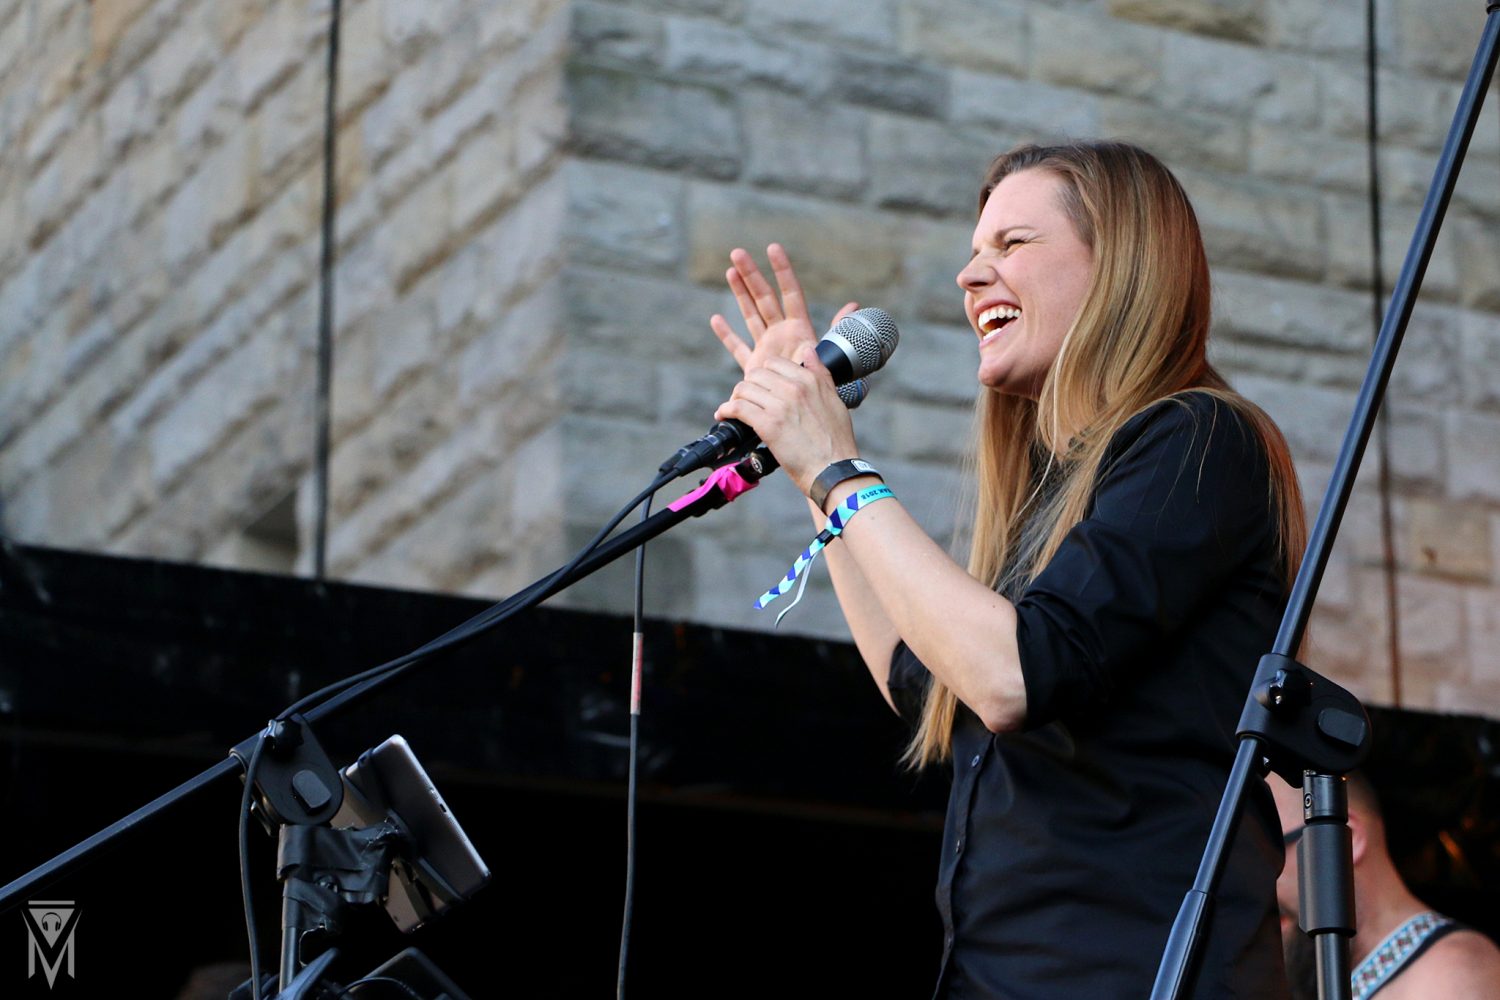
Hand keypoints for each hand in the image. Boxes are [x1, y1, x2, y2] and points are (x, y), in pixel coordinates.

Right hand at [710, 244, 858, 375]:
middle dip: (751, 274)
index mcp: (800, 329)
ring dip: (740, 293)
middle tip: (737, 252)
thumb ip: (838, 329)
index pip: (790, 293)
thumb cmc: (822, 385)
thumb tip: (854, 305)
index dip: (782, 271)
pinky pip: (738, 347)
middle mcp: (782, 333)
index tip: (773, 248)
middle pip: (764, 298)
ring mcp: (767, 348)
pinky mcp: (755, 366)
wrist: (808, 414)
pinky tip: (716, 320)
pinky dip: (727, 335)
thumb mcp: (830, 352)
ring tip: (730, 270)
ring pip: (750, 314)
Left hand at [714, 344, 858, 495]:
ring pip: (744, 389)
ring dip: (736, 399)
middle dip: (749, 386)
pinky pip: (738, 407)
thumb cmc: (835, 440)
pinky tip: (724, 415)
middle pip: (755, 374)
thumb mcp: (834, 399)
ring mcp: (780, 405)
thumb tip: (809, 351)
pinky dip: (726, 410)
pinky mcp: (768, 425)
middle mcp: (794, 388)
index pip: (773, 363)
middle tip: (747, 401)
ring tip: (735, 410)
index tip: (762, 389)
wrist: (833, 470)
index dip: (763, 376)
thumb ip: (820, 373)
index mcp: (810, 380)